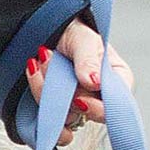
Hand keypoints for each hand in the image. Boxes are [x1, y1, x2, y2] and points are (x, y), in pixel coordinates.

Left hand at [24, 17, 134, 138]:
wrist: (43, 26)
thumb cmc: (72, 30)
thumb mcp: (84, 39)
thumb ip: (89, 59)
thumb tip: (94, 82)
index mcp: (115, 82)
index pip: (116, 108)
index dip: (98, 109)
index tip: (79, 99)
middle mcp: (97, 98)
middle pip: (87, 115)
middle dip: (66, 93)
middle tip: (52, 61)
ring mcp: (74, 107)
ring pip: (63, 118)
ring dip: (46, 88)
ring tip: (42, 56)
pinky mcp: (53, 112)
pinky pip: (46, 123)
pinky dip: (37, 97)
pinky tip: (34, 72)